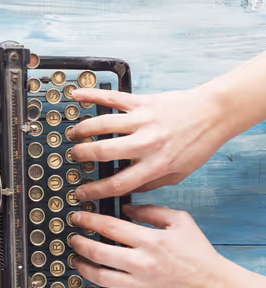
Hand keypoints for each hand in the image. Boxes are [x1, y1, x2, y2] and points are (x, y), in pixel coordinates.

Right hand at [68, 87, 230, 201]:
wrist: (214, 114)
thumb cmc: (198, 143)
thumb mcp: (180, 174)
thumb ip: (153, 184)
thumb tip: (129, 191)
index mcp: (156, 164)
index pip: (118, 183)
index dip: (95, 191)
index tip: (81, 192)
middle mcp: (147, 143)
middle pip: (104, 152)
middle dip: (82, 156)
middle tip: (73, 157)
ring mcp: (143, 120)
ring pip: (102, 124)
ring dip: (82, 130)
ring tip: (73, 134)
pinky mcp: (142, 102)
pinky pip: (112, 98)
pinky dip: (92, 95)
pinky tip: (77, 95)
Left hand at [68, 205, 232, 287]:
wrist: (214, 287)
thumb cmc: (199, 253)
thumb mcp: (180, 222)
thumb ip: (151, 212)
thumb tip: (125, 208)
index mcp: (150, 241)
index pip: (110, 227)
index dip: (88, 220)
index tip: (77, 216)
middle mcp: (142, 264)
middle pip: (98, 251)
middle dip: (79, 243)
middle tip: (72, 238)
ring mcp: (140, 286)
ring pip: (99, 277)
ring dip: (81, 267)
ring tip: (76, 259)